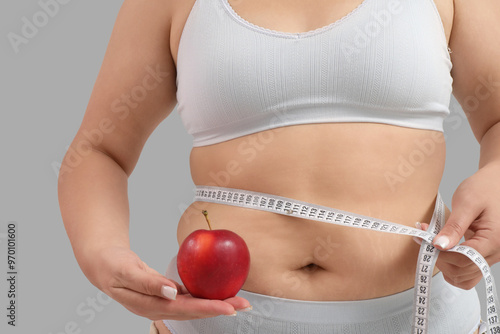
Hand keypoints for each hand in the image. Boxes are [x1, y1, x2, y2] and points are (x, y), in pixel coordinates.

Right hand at [84, 246, 250, 319]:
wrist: (102, 263)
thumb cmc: (112, 265)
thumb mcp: (126, 271)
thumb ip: (148, 282)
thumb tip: (171, 292)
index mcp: (149, 305)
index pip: (184, 309)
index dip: (208, 308)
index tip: (229, 307)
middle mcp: (158, 308)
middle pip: (194, 311)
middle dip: (220, 308)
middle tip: (244, 304)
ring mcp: (162, 303)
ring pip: (193, 306)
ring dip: (215, 304)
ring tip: (237, 300)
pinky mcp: (165, 295)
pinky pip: (188, 298)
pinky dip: (204, 296)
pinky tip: (217, 292)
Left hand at [416, 163, 499, 288]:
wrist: (497, 182)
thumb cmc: (485, 188)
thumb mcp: (467, 202)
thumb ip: (454, 226)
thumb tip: (440, 246)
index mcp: (494, 240)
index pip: (464, 260)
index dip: (440, 254)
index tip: (423, 240)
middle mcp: (496, 252)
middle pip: (463, 271)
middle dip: (439, 258)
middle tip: (424, 239)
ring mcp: (492, 255)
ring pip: (465, 277)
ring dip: (445, 265)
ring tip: (432, 244)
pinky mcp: (485, 254)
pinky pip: (468, 270)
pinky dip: (452, 265)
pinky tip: (442, 250)